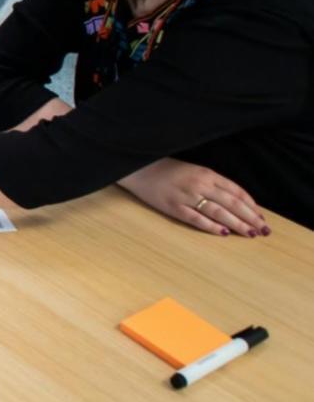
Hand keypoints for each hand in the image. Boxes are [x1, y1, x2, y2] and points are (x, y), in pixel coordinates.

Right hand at [117, 158, 269, 236]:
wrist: (138, 168)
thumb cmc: (167, 169)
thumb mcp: (194, 170)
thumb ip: (212, 183)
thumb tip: (233, 201)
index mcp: (207, 173)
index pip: (236, 191)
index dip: (251, 205)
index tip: (261, 216)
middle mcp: (199, 184)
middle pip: (232, 203)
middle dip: (250, 217)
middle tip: (263, 230)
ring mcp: (186, 196)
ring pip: (218, 212)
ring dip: (236, 224)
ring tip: (249, 233)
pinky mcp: (173, 207)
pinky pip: (196, 219)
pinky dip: (211, 226)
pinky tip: (223, 233)